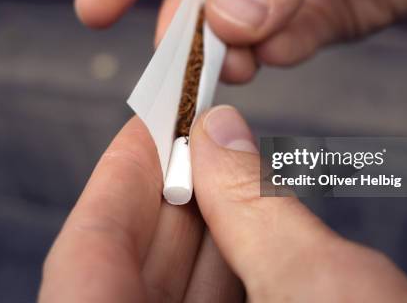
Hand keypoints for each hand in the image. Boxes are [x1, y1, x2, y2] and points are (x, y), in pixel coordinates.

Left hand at [39, 106, 406, 301]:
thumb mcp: (321, 288)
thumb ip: (254, 204)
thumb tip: (217, 131)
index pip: (85, 261)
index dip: (115, 181)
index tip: (149, 122)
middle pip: (127, 277)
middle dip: (167, 197)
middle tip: (198, 134)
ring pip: (170, 301)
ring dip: (202, 230)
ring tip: (229, 166)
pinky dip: (230, 272)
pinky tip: (253, 226)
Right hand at [75, 0, 406, 82]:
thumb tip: (228, 23)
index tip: (94, 9)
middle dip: (184, 31)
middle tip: (174, 70)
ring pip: (238, 26)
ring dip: (229, 52)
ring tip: (228, 69)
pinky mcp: (317, 17)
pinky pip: (286, 42)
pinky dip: (277, 54)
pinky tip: (273, 55)